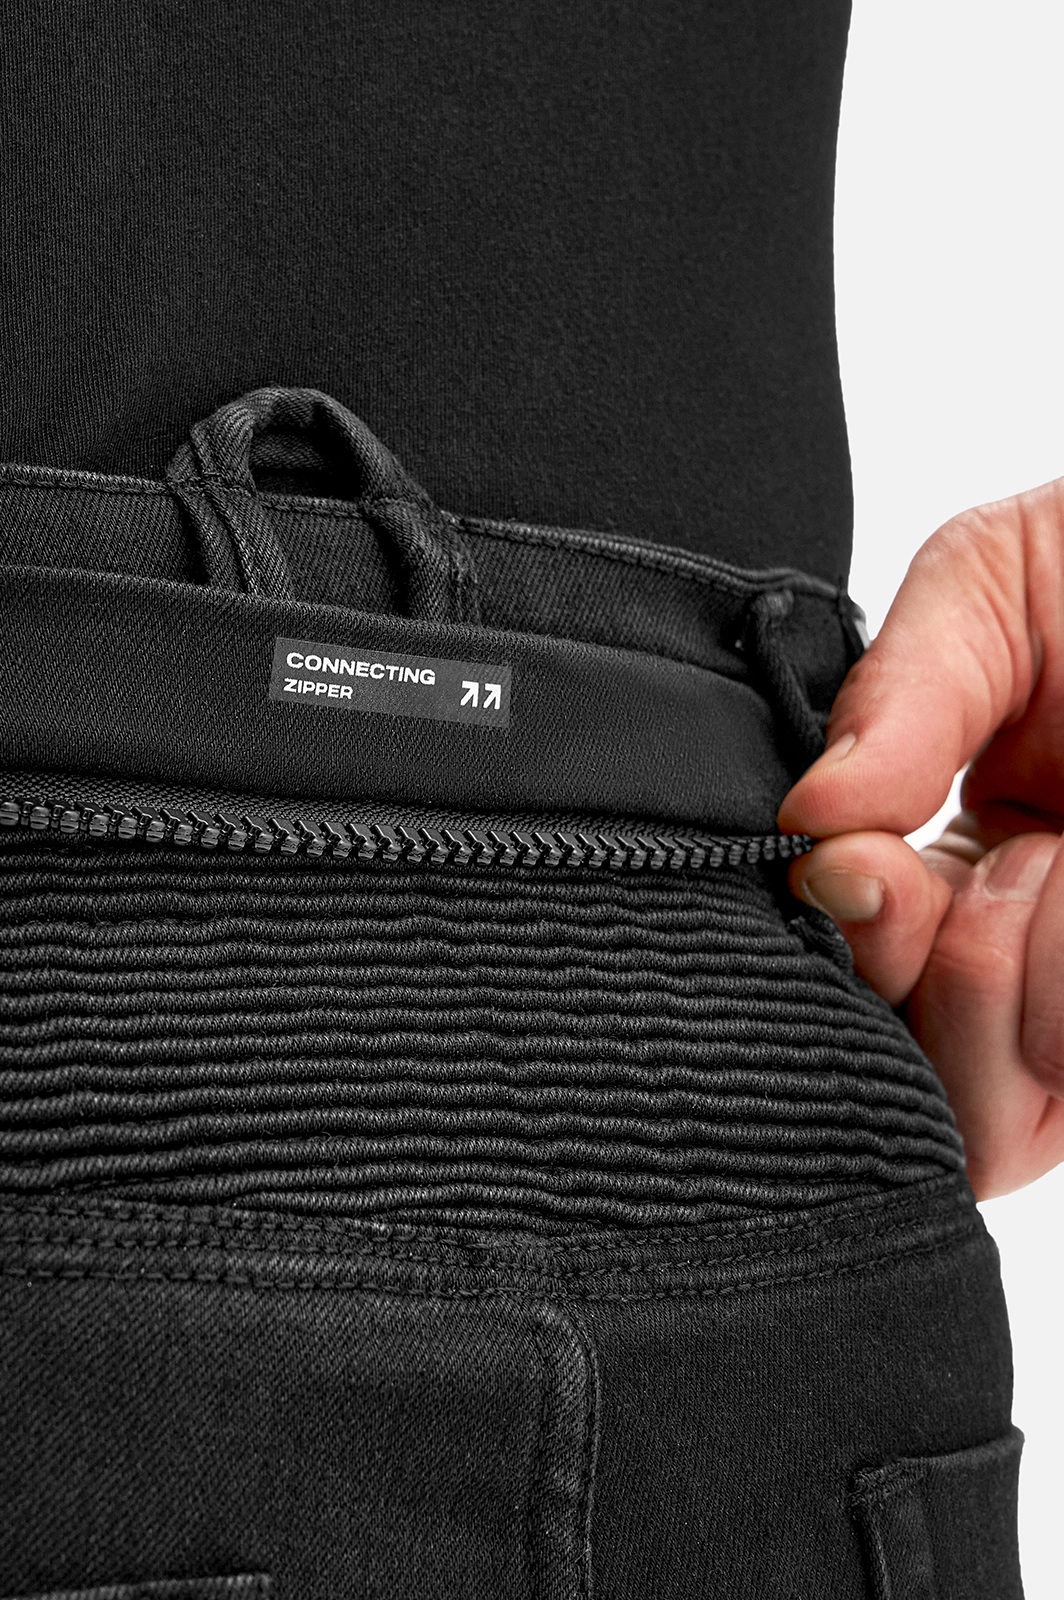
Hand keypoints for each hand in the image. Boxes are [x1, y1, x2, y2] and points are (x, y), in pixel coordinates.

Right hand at [781, 476, 1063, 1198]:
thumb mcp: (991, 589)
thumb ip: (891, 699)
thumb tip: (807, 822)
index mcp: (955, 894)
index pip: (864, 1009)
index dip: (859, 954)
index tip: (866, 866)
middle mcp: (1032, 983)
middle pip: (952, 1108)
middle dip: (950, 979)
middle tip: (1015, 861)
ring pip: (1027, 1114)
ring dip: (1044, 976)